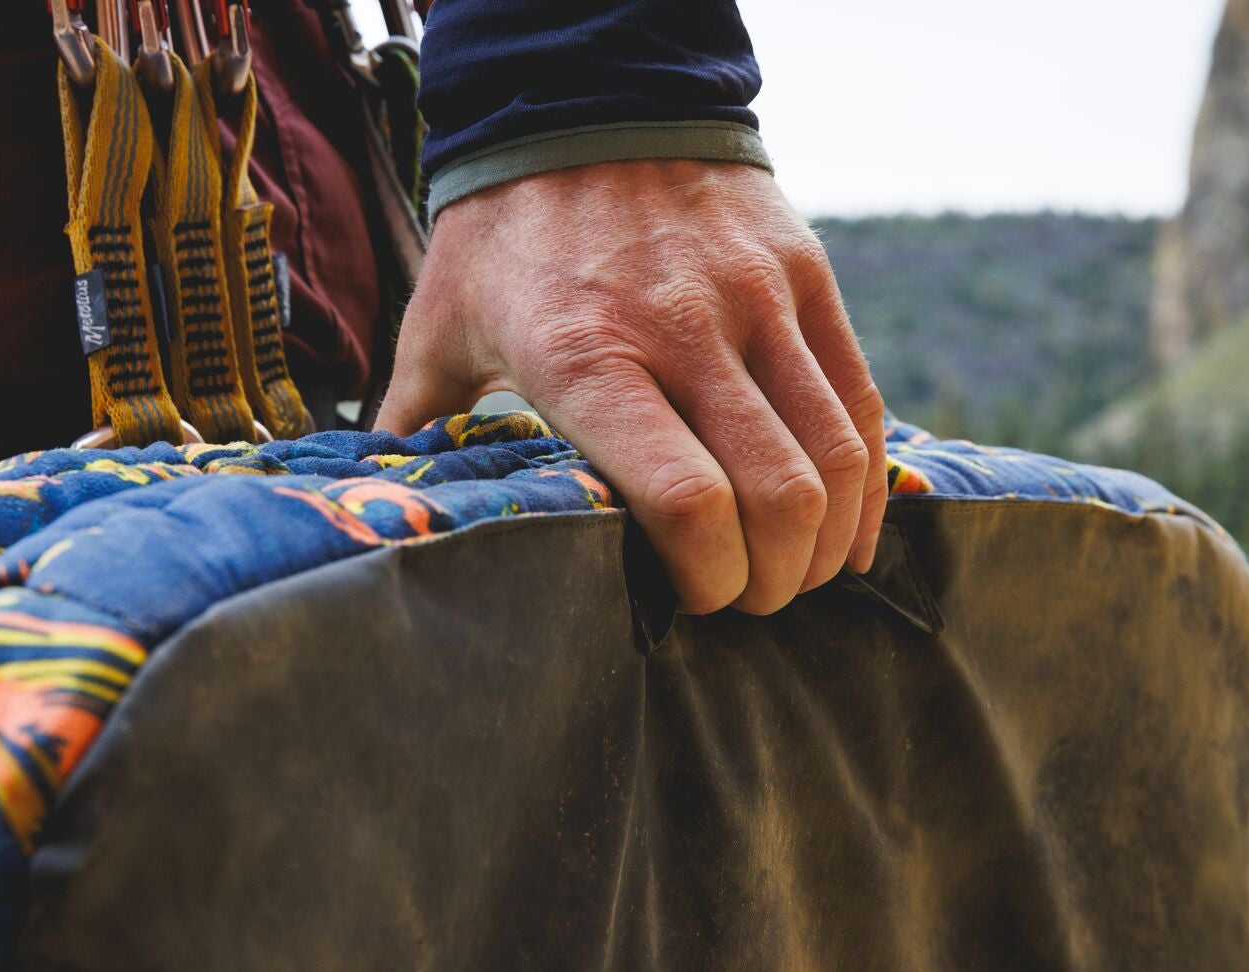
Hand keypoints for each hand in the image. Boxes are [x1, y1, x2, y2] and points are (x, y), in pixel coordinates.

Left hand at [377, 160, 886, 613]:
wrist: (586, 95)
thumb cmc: (505, 232)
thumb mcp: (440, 322)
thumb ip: (416, 422)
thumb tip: (383, 510)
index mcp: (584, 357)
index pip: (687, 501)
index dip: (706, 577)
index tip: (688, 596)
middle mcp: (682, 331)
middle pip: (777, 498)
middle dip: (770, 581)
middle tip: (745, 599)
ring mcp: (756, 301)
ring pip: (834, 459)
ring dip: (824, 544)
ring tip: (796, 571)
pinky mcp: (806, 277)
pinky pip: (863, 404)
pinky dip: (865, 487)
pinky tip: (846, 528)